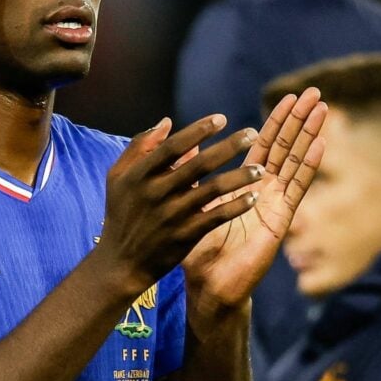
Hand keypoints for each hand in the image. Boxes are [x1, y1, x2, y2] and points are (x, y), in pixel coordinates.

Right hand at [96, 115, 265, 295]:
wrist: (121, 262)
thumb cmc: (121, 212)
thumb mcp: (118, 176)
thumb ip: (140, 146)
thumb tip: (167, 122)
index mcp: (139, 175)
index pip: (173, 146)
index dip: (198, 130)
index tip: (222, 118)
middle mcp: (156, 193)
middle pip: (198, 164)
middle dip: (228, 146)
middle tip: (252, 133)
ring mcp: (172, 215)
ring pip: (212, 190)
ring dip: (239, 177)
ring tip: (261, 168)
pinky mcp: (185, 236)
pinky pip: (216, 217)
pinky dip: (235, 206)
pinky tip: (252, 197)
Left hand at [181, 88, 325, 323]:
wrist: (208, 283)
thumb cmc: (197, 248)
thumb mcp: (190, 203)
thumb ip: (191, 175)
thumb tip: (184, 147)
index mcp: (243, 184)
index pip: (264, 144)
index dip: (276, 121)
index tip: (289, 96)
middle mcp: (264, 190)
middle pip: (286, 147)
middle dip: (299, 120)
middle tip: (315, 92)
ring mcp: (276, 203)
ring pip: (296, 161)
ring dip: (309, 134)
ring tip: (322, 108)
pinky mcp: (281, 218)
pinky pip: (297, 187)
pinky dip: (309, 164)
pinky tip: (321, 144)